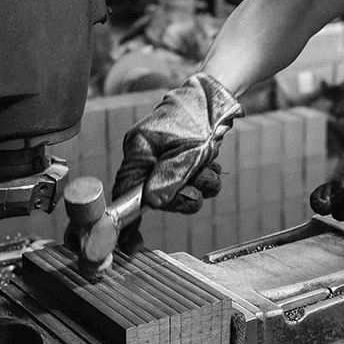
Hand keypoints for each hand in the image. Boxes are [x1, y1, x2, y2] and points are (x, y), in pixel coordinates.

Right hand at [112, 72, 242, 212]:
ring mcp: (166, 160)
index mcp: (139, 150)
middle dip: (182, 196)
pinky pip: (193, 184)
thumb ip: (170, 178)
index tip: (131, 243)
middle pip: (157, 196)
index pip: (125, 190)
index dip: (128, 216)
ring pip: (180, 192)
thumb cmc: (199, 117)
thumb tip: (153, 203)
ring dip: (199, 186)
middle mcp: (148, 157)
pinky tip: (212, 165)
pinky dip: (206, 179)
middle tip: (195, 189)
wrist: (218, 99)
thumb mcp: (187, 152)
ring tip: (209, 168)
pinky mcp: (183, 162)